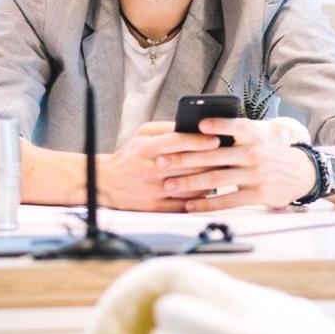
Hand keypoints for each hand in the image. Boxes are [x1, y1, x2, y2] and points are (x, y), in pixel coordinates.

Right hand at [98, 121, 216, 211]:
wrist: (106, 182)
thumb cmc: (129, 156)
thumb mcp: (142, 135)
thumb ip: (166, 129)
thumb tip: (191, 127)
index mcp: (146, 149)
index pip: (177, 142)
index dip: (199, 141)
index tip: (216, 140)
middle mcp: (150, 169)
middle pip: (188, 165)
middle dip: (211, 160)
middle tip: (228, 156)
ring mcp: (153, 190)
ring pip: (189, 185)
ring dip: (209, 180)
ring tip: (222, 173)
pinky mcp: (155, 206)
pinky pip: (183, 204)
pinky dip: (199, 198)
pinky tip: (209, 192)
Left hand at [152, 116, 317, 211]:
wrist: (300, 172)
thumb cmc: (268, 151)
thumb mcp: (256, 136)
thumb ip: (232, 133)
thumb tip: (197, 129)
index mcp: (251, 135)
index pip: (233, 126)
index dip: (217, 125)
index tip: (196, 126)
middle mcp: (253, 153)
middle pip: (214, 156)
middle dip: (184, 159)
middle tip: (160, 162)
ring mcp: (255, 174)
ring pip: (217, 179)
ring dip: (190, 183)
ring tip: (168, 184)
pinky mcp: (258, 194)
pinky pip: (228, 200)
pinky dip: (207, 204)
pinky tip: (190, 206)